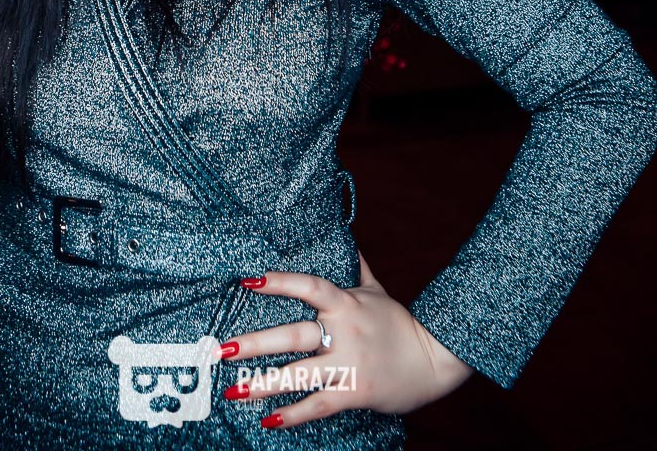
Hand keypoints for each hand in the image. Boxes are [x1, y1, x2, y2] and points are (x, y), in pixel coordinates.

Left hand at [215, 249, 474, 429]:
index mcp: (347, 302)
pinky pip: (319, 404)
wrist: (435, 359)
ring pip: (300, 374)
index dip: (280, 281)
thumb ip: (357, 267)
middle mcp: (344, 331)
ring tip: (233, 391)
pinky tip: (267, 419)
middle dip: (256, 342)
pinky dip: (293, 414)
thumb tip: (348, 237)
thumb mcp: (378, 290)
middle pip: (294, 335)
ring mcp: (349, 363)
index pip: (309, 286)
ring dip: (264, 383)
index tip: (248, 280)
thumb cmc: (402, 323)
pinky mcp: (356, 392)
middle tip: (222, 349)